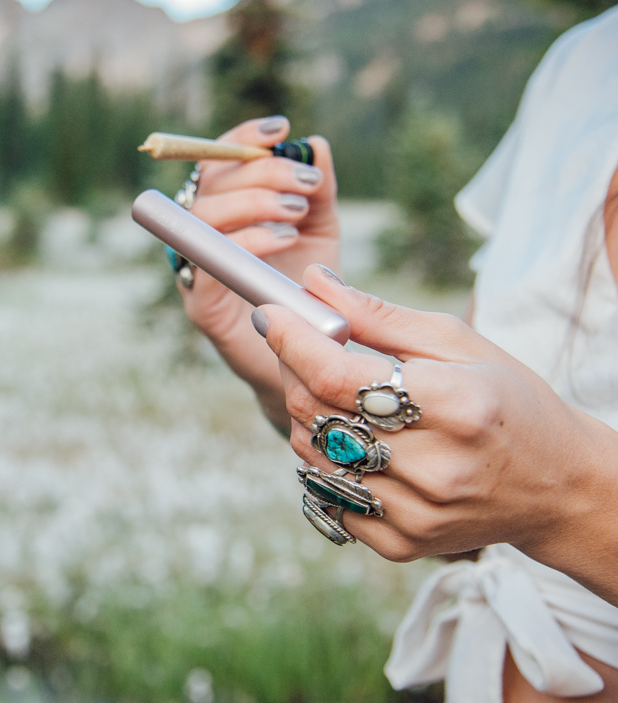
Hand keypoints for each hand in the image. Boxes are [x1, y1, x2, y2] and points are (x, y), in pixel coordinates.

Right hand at [180, 116, 340, 428]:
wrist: (306, 360)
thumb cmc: (306, 292)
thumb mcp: (319, 230)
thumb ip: (317, 189)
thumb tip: (315, 144)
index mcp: (223, 211)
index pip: (217, 162)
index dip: (241, 137)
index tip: (281, 128)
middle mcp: (200, 235)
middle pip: (209, 183)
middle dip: (260, 171)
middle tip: (307, 183)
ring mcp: (195, 270)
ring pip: (203, 217)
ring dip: (254, 203)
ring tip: (299, 213)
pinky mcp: (200, 305)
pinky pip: (208, 263)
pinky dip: (247, 241)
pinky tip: (284, 240)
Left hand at [257, 265, 617, 603]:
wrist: (557, 487)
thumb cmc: (508, 400)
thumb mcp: (458, 344)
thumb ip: (379, 316)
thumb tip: (313, 284)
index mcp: (456, 406)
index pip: (336, 377)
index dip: (291, 341)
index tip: (269, 314)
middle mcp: (434, 467)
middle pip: (315, 414)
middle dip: (292, 370)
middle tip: (299, 348)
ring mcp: (415, 512)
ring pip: (310, 455)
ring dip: (306, 417)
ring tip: (336, 398)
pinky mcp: (401, 544)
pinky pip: (327, 497)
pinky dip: (323, 463)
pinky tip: (352, 444)